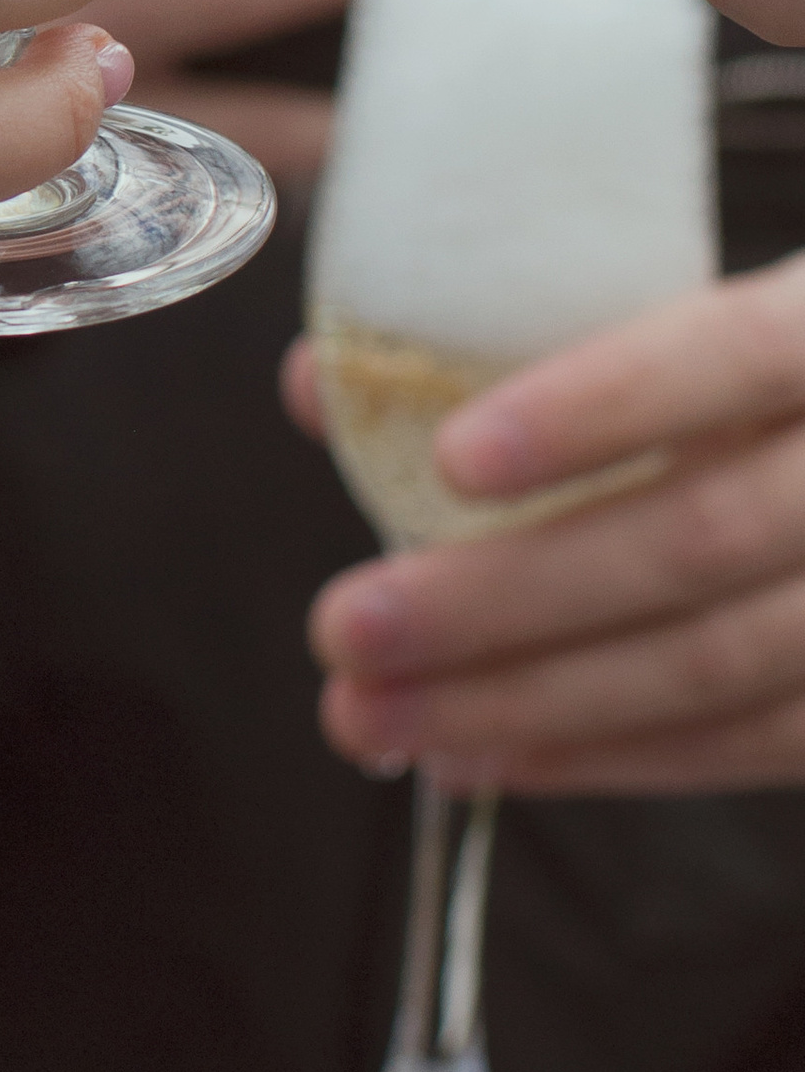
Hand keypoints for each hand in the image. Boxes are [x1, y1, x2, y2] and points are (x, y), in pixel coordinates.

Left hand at [296, 263, 804, 787]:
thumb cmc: (733, 375)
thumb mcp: (659, 313)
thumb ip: (506, 334)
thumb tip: (322, 385)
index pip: (728, 355)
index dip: (597, 408)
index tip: (451, 460)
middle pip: (699, 540)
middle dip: (501, 599)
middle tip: (346, 628)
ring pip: (717, 664)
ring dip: (526, 701)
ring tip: (379, 715)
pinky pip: (749, 743)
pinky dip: (604, 757)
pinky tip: (484, 756)